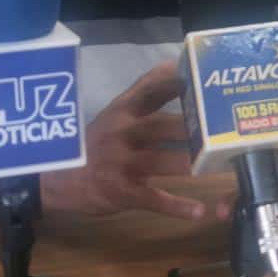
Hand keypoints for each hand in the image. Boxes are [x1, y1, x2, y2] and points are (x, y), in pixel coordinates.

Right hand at [41, 61, 206, 219]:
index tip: (203, 79)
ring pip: (158, 161)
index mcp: (122, 111)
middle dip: (190, 127)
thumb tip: (173, 65)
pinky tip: (198, 211)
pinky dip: (176, 206)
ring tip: (214, 165)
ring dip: (187, 163)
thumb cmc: (96, 144)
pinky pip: (152, 198)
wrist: (58, 179)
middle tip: (219, 129)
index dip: (177, 82)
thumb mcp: (114, 115)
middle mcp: (121, 132)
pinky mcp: (121, 192)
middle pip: (160, 125)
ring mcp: (120, 163)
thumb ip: (143, 95)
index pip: (151, 89)